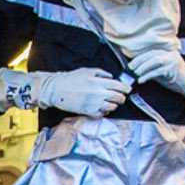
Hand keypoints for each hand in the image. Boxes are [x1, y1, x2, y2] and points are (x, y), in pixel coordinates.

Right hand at [0, 67, 132, 116]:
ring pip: (112, 107)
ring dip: (114, 104)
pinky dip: (105, 110)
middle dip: (122, 97)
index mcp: (99, 82)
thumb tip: (112, 77)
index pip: (119, 86)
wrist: (56, 90)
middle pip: (118, 98)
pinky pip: (103, 113)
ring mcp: (94, 104)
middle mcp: (98, 93)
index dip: (126, 88)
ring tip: (110, 101)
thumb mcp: (87, 71)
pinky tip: (102, 106)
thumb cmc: (70, 79)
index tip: (128, 89)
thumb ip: (102, 73)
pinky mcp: (89, 112)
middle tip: (121, 96)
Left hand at [131, 46, 184, 106]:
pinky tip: (141, 80)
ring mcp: (172, 60)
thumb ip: (151, 68)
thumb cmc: (174, 78)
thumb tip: (135, 69)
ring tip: (135, 75)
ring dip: (142, 68)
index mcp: (166, 52)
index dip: (138, 59)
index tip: (129, 66)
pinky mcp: (174, 69)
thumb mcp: (161, 71)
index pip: (149, 53)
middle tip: (130, 71)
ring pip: (154, 61)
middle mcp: (170, 54)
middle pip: (150, 55)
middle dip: (138, 63)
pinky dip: (147, 75)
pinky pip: (157, 71)